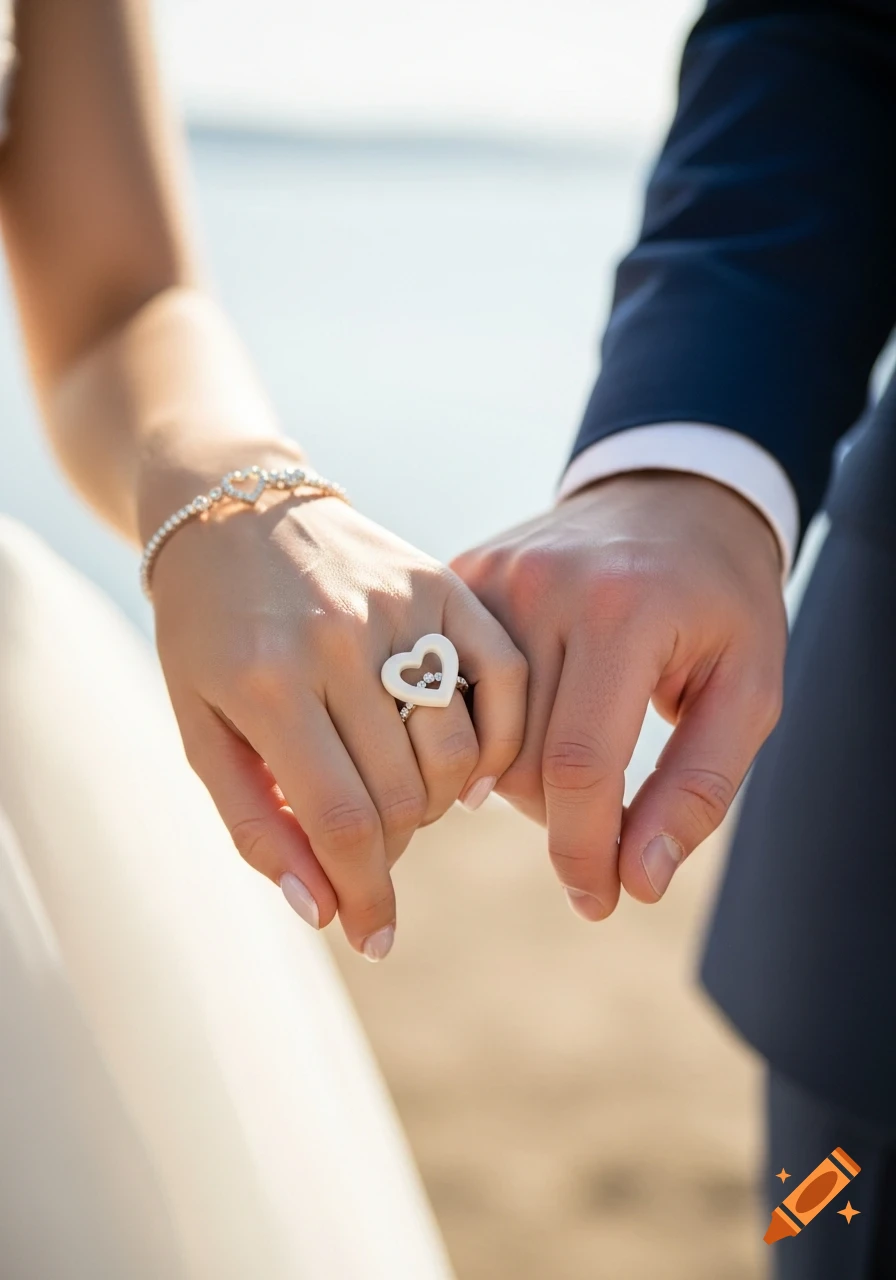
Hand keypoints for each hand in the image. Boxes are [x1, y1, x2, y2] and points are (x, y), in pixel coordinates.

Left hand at [144, 451, 527, 958]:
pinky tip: (469, 767)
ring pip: (455, 750)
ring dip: (439, 803)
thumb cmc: (208, 633)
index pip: (341, 820)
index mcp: (267, 683)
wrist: (235, 510)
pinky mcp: (442, 583)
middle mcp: (339, 642)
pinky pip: (503, 680)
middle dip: (391, 850)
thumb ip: (258, 823)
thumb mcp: (200, 729)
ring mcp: (399, 607)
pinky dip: (499, 739)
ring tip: (405, 799)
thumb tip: (322, 910)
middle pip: (404, 795)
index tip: (378, 939)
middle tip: (371, 847)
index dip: (366, 896)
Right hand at [452, 473, 786, 918]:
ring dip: (522, 780)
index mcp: (624, 611)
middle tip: (606, 813)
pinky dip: (487, 733)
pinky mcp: (460, 580)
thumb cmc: (721, 603)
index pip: (579, 765)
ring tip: (573, 764)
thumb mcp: (748, 691)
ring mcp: (490, 579)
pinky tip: (525, 729)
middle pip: (521, 763)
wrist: (670, 497)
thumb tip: (634, 880)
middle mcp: (542, 588)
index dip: (583, 853)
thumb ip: (697, 790)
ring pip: (479, 737)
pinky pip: (452, 692)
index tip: (598, 901)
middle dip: (563, 819)